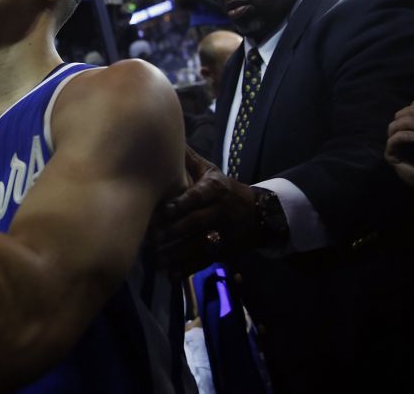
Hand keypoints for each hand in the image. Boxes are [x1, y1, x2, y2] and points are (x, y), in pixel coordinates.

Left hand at [150, 147, 260, 275]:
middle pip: (197, 223)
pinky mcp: (224, 252)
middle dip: (174, 232)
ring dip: (177, 254)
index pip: (200, 196)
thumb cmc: (226, 190)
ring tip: (156, 259)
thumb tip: (166, 137)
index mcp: (217, 190)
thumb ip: (189, 161)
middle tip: (151, 238)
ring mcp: (225, 234)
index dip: (182, 203)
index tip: (164, 210)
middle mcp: (222, 212)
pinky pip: (204, 262)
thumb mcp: (213, 172)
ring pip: (200, 246)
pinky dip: (187, 270)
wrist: (262, 214)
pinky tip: (170, 276)